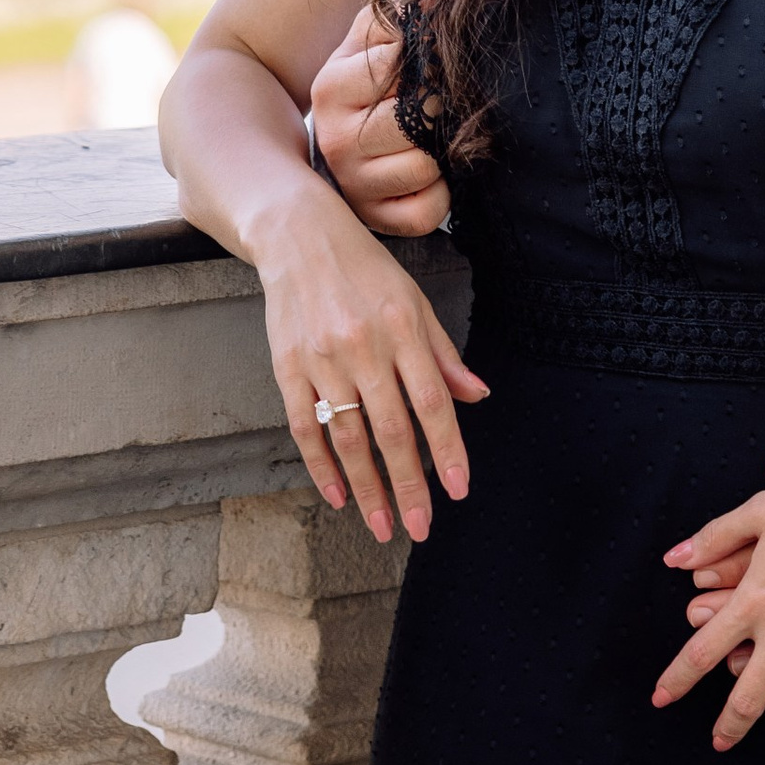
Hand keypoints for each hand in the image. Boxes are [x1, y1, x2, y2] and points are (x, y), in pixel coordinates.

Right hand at [257, 175, 487, 545]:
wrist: (301, 236)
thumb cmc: (368, 271)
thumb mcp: (415, 301)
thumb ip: (443, 353)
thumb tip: (476, 396)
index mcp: (403, 329)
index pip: (432, 402)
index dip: (448, 449)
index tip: (458, 489)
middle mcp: (364, 347)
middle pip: (391, 430)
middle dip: (409, 485)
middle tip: (421, 528)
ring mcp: (322, 359)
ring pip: (348, 437)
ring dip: (367, 487)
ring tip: (383, 525)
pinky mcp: (288, 367)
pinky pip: (305, 427)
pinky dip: (321, 466)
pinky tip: (338, 495)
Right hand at [310, 7, 451, 235]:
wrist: (340, 143)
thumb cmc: (364, 87)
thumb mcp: (366, 44)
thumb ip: (391, 19)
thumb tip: (431, 2)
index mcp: (331, 89)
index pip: (395, 66)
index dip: (424, 62)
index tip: (425, 66)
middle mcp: (336, 141)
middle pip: (414, 122)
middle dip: (435, 109)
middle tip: (432, 106)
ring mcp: (355, 186)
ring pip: (425, 166)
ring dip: (439, 152)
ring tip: (426, 140)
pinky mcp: (378, 220)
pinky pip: (428, 212)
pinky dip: (440, 195)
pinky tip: (428, 178)